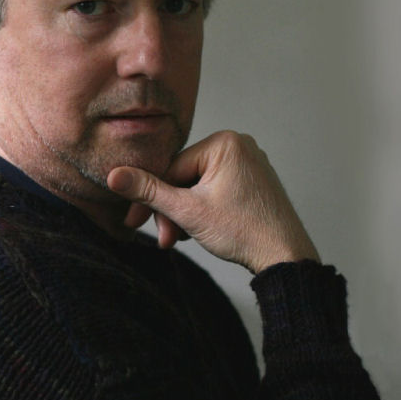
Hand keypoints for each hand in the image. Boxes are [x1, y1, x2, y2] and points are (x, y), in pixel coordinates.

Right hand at [107, 130, 319, 274]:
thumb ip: (148, 191)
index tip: (134, 222)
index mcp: (224, 142)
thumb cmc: (243, 232)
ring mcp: (249, 162)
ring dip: (185, 213)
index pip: (171, 168)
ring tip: (182, 238)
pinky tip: (200, 230)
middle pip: (184, 177)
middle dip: (171, 210)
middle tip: (164, 239)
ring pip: (199, 185)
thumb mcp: (187, 212)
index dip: (151, 198)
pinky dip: (204, 209)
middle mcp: (239, 145)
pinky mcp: (254, 180)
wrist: (286, 256)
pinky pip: (217, 189)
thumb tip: (114, 175)